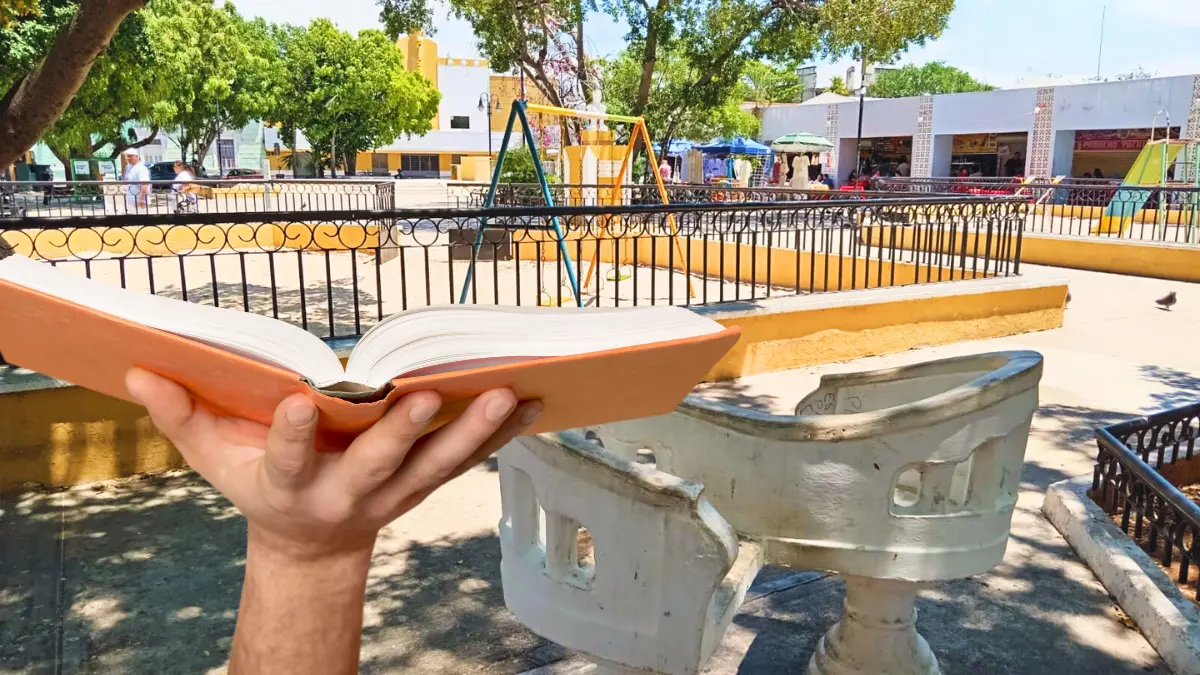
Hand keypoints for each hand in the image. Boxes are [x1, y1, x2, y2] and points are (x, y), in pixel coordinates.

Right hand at [125, 368, 542, 559]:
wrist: (310, 544)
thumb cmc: (259, 489)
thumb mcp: (215, 460)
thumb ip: (180, 416)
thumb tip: (137, 369)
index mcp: (291, 486)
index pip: (289, 461)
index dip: (294, 436)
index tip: (301, 403)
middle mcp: (349, 493)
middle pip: (378, 466)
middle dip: (401, 434)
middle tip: (427, 398)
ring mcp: (393, 493)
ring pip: (437, 464)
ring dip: (473, 432)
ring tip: (508, 393)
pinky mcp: (423, 485)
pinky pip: (466, 459)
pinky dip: (500, 433)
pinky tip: (533, 401)